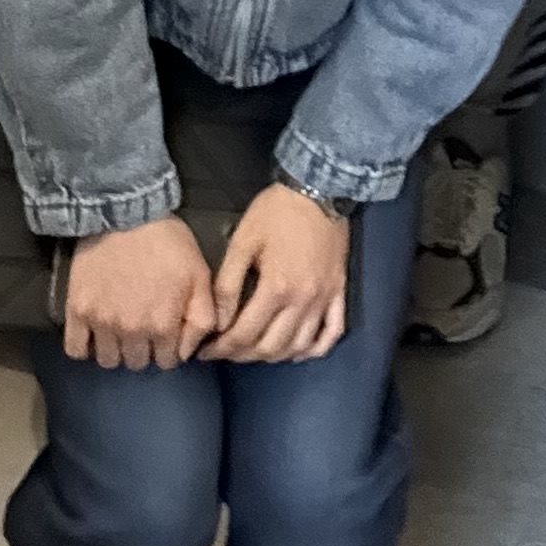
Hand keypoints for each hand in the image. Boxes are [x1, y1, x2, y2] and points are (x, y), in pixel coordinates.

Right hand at [65, 215, 219, 369]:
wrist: (125, 213)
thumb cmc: (167, 243)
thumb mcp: (199, 276)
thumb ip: (202, 317)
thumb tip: (191, 351)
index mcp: (164, 326)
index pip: (167, 361)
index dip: (169, 348)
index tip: (166, 332)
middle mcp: (132, 332)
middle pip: (137, 363)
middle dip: (144, 349)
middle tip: (143, 326)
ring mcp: (102, 324)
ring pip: (108, 361)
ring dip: (117, 350)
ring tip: (120, 330)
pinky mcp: (77, 312)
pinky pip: (76, 349)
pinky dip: (85, 348)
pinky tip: (94, 335)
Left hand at [202, 186, 353, 363]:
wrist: (319, 189)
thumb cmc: (276, 212)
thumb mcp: (243, 242)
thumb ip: (228, 284)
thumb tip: (219, 321)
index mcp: (276, 288)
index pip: (244, 334)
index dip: (221, 348)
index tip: (206, 351)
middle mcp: (302, 301)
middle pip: (270, 347)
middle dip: (242, 355)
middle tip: (224, 352)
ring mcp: (324, 299)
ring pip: (298, 346)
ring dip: (273, 355)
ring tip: (253, 351)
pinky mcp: (339, 292)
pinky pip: (331, 333)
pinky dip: (314, 349)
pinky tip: (297, 351)